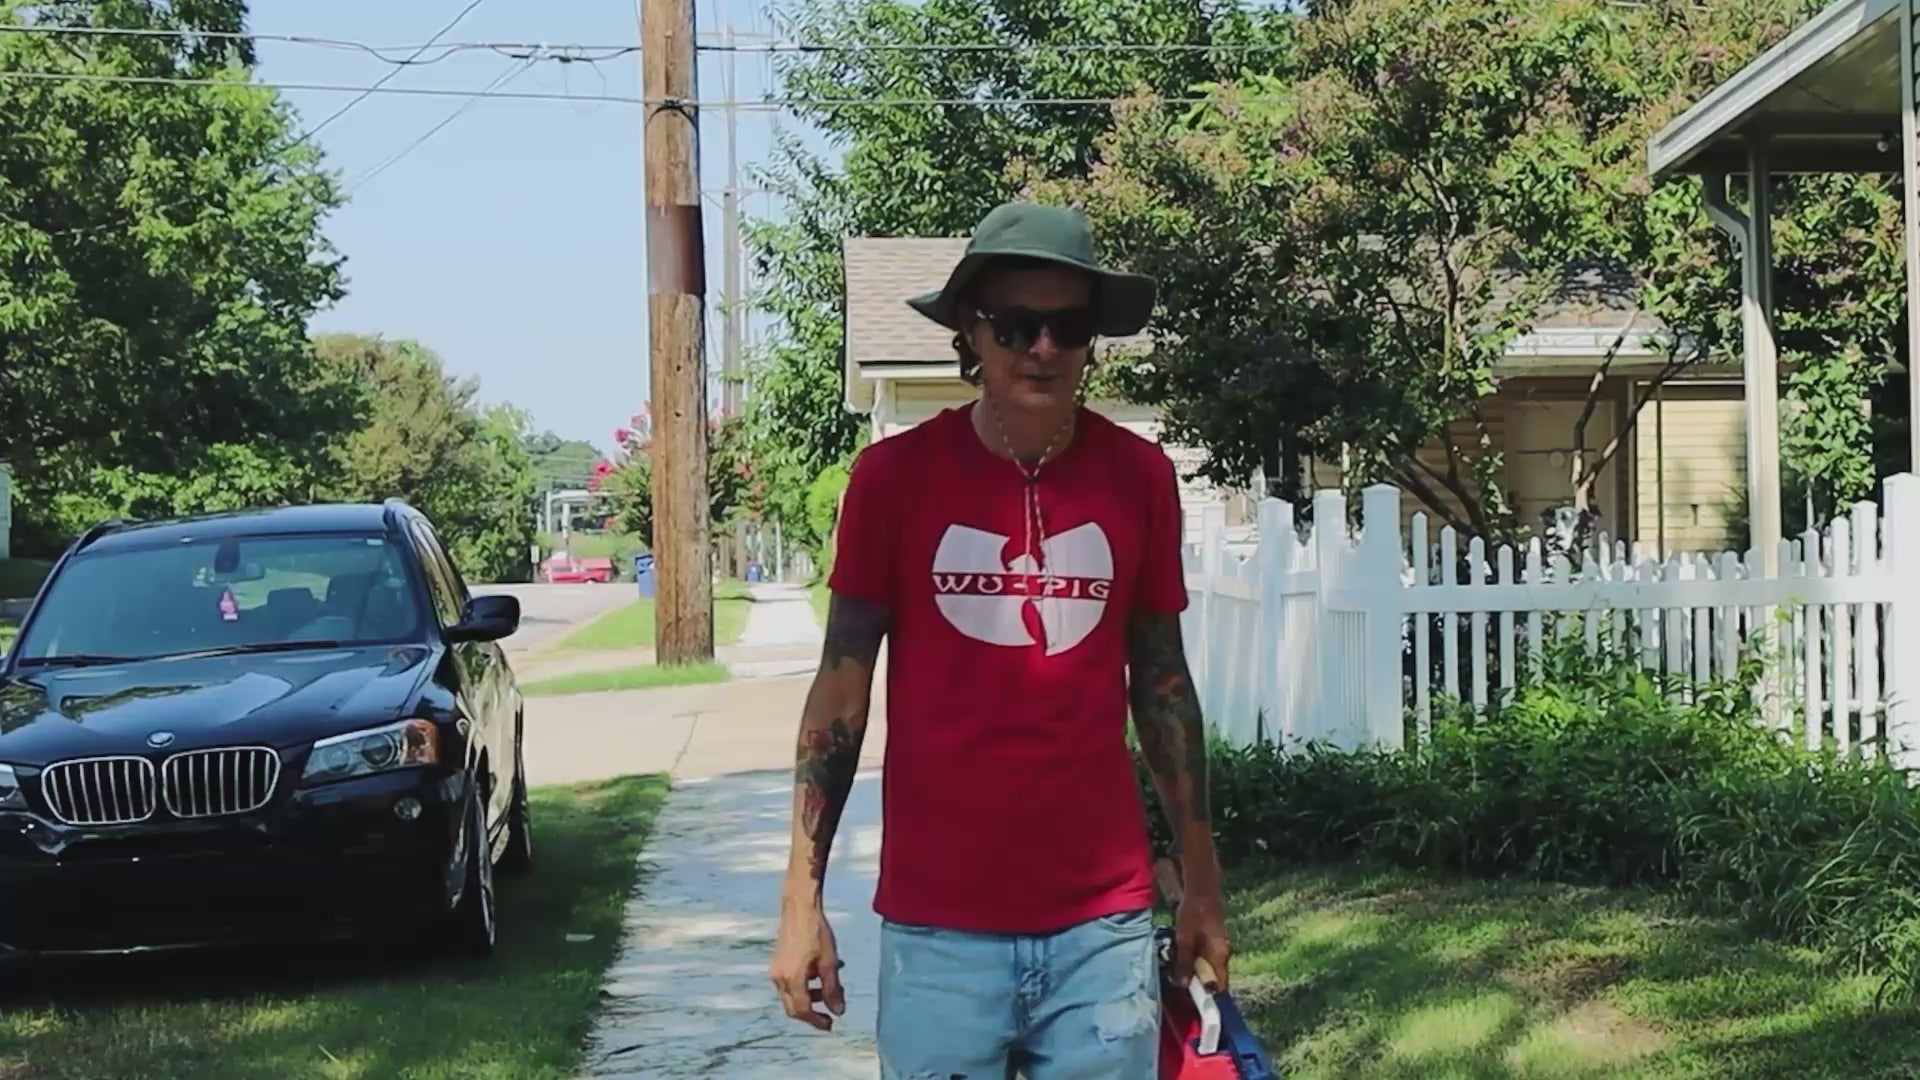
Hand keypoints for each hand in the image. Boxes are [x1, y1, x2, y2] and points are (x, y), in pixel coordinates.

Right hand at [770, 900, 844, 1030]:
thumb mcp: (829, 963)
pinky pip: (790, 983)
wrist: (799, 907)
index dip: (816, 1021)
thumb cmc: (816, 932)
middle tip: (830, 1014)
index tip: (831, 1025)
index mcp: (792, 980)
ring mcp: (776, 970)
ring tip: (832, 988)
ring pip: (792, 995)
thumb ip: (833, 990)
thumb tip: (838, 1011)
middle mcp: (779, 978)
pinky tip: (820, 974)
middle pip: (794, 1007)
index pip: (802, 1011)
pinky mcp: (777, 962)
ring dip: (811, 997)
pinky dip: (805, 985)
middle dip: (813, 1013)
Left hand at [1174, 882, 1231, 991]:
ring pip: (1208, 967)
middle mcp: (1223, 954)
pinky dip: (1194, 960)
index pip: (1220, 986)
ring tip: (1177, 973)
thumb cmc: (1194, 913)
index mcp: (1220, 956)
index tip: (1193, 1002)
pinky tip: (1180, 957)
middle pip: (1213, 978)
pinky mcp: (1212, 940)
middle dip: (1197, 984)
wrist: (1202, 889)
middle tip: (1180, 987)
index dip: (1208, 996)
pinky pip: (1205, 957)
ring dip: (1194, 971)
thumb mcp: (1184, 939)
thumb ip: (1184, 963)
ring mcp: (1219, 947)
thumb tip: (1183, 986)